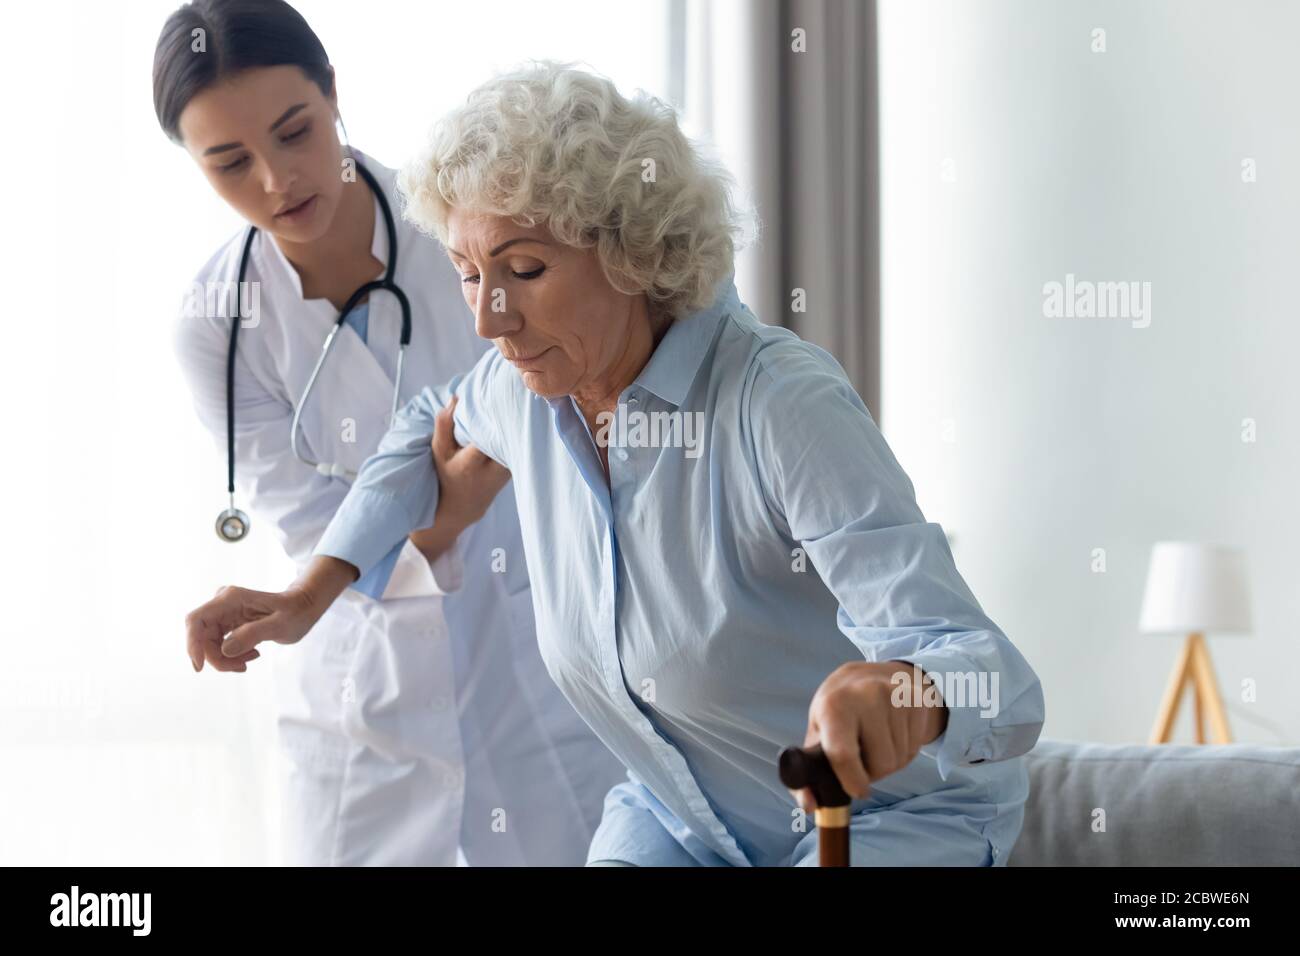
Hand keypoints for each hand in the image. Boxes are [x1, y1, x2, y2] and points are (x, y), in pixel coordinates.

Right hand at [184, 556, 355, 672]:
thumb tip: (225, 649)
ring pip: (208, 644)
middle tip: (243, 667)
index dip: (192, 643)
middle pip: (202, 637)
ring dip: (226, 658)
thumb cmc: (295, 612)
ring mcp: (222, 613)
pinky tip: (251, 654)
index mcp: (231, 598)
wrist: (302, 607)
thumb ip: (253, 634)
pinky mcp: (226, 622)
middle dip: (217, 658)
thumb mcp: (281, 625)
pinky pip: (217, 645)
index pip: (197, 620)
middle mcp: (222, 602)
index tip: (199, 667)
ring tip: (253, 657)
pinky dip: (230, 656)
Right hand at [430, 395, 510, 529]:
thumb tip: (456, 398)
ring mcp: (507, 471)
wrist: (463, 505)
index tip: (498, 396)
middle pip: (509, 437)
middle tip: (511, 394)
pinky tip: (516, 417)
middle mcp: (493, 469)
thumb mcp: (439, 451)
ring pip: (517, 441)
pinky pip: (519, 446)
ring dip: (515, 424)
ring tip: (515, 402)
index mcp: (471, 464)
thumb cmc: (448, 473)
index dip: (495, 416)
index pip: (489, 435)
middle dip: (510, 417)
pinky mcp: (515, 469)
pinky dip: (516, 433)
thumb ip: (444, 425)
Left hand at [789, 660, 947, 812]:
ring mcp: (894, 696)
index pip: (843, 753)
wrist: (870, 675)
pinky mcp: (916, 700)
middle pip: (880, 764)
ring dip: (888, 761)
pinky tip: (892, 732)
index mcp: (833, 705)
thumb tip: (809, 806)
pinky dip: (903, 750)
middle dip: (871, 771)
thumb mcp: (817, 734)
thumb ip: (807, 775)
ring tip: (876, 740)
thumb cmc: (837, 712)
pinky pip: (914, 748)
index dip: (852, 780)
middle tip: (862, 754)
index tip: (858, 791)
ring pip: (898, 760)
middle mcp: (865, 696)